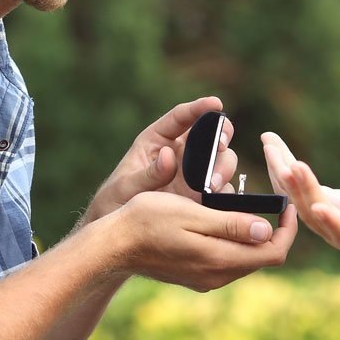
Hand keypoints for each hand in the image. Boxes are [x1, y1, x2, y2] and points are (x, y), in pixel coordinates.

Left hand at [83, 96, 238, 224]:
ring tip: (212, 184)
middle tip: (220, 145)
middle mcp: (180, 154)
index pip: (181, 118)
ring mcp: (194, 175)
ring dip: (223, 169)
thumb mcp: (124, 188)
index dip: (199, 108)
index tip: (215, 102)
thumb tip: (169, 156)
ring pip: (222, 162)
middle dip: (221, 136)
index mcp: (156, 141)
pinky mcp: (203, 197)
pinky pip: (223, 191)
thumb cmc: (114, 203)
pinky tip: (218, 201)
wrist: (119, 237)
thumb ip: (146, 174)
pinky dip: (225, 194)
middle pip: (211, 136)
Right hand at [100, 188, 295, 291]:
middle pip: (262, 258)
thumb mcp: (192, 214)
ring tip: (248, 209)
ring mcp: (205, 280)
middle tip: (271, 203)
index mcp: (220, 260)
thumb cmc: (148, 221)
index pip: (273, 252)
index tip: (285, 205)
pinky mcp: (194, 277)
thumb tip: (267, 231)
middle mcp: (217, 276)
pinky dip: (234, 244)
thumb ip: (230, 225)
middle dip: (273, 232)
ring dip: (252, 237)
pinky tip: (222, 224)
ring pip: (244, 260)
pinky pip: (226, 262)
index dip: (287, 229)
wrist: (113, 245)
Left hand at [261, 132, 339, 278]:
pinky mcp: (325, 209)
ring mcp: (326, 220)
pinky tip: (276, 151)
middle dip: (295, 182)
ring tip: (269, 143)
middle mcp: (336, 231)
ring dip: (282, 171)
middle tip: (277, 154)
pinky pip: (299, 190)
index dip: (330, 218)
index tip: (319, 206)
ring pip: (298, 197)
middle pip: (310, 207)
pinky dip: (287, 171)